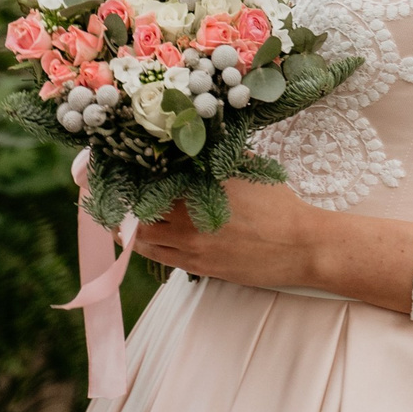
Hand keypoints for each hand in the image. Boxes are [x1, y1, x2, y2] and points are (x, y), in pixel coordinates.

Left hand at [120, 179, 412, 314]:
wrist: (302, 245)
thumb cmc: (280, 205)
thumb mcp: (250, 170)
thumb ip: (220, 159)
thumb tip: (198, 145)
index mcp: (203, 185)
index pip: (153, 176)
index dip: (132, 171)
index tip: (118, 166)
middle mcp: (191, 214)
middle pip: (140, 207)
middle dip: (124, 199)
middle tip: (110, 191)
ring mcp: (192, 244)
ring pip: (143, 236)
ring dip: (128, 226)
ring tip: (119, 217)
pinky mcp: (198, 267)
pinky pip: (158, 257)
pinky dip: (144, 246)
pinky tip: (140, 238)